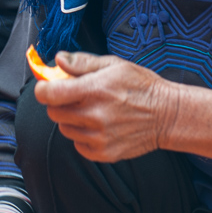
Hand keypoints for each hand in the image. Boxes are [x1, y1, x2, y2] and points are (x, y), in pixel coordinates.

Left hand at [34, 52, 178, 162]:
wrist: (168, 115)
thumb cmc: (141, 86)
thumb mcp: (114, 65)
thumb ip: (82, 62)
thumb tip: (59, 59)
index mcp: (94, 90)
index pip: (49, 94)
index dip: (43, 89)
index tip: (47, 86)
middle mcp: (94, 116)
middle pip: (53, 112)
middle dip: (59, 102)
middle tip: (74, 97)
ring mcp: (99, 137)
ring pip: (64, 128)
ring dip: (71, 119)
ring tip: (90, 111)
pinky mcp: (104, 153)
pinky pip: (78, 145)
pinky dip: (82, 136)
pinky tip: (98, 126)